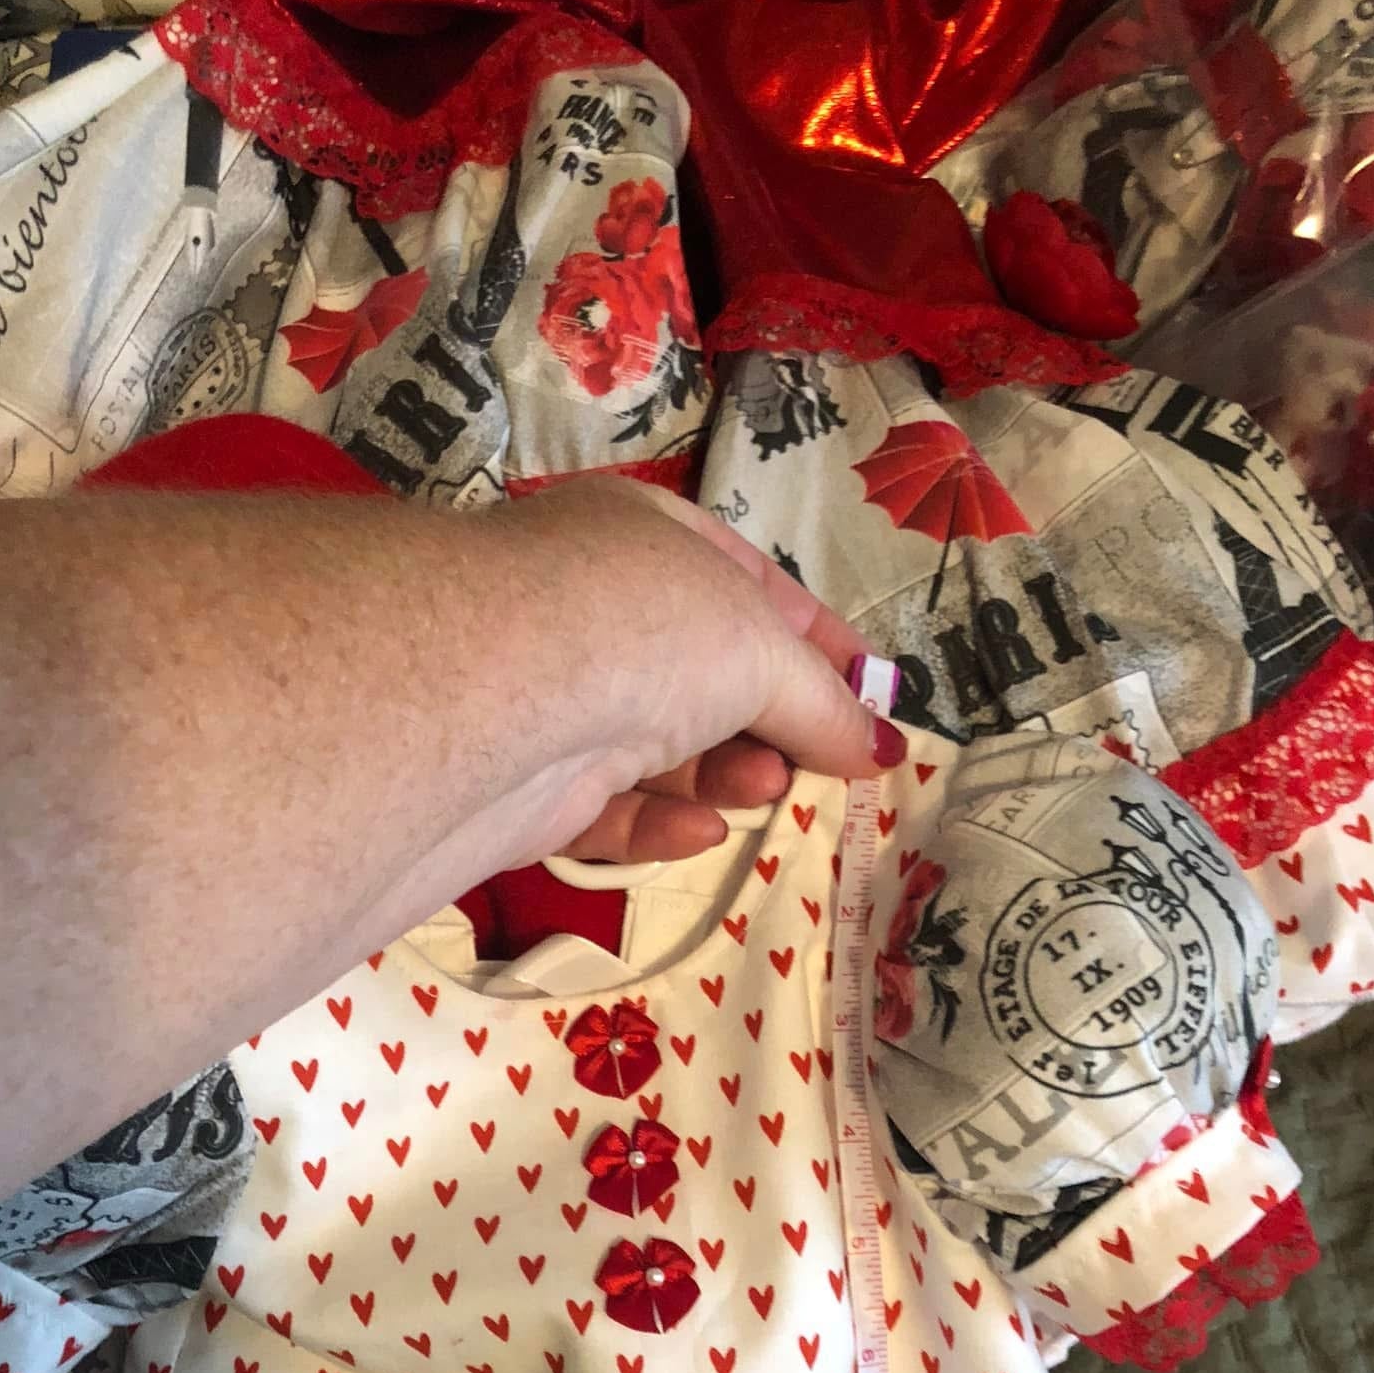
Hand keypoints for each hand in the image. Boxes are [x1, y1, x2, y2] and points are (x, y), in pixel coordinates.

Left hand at [481, 480, 904, 868]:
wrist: (494, 697)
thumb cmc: (643, 629)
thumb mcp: (759, 648)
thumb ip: (821, 701)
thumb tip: (879, 749)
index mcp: (644, 539)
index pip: (746, 584)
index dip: (817, 641)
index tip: (873, 696)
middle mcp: (590, 609)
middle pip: (703, 676)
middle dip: (772, 721)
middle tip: (826, 764)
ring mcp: (552, 697)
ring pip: (657, 749)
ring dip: (723, 774)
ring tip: (768, 792)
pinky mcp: (524, 785)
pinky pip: (608, 808)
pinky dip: (660, 824)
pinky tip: (703, 833)